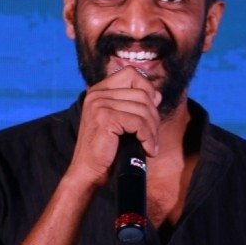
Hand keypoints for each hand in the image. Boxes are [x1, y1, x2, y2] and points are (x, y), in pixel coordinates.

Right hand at [66, 66, 161, 187]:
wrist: (88, 171)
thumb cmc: (105, 148)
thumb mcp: (119, 121)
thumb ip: (134, 105)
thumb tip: (157, 95)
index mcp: (98, 90)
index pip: (131, 73)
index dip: (147, 88)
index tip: (151, 109)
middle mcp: (97, 94)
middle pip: (142, 94)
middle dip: (153, 117)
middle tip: (152, 136)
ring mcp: (99, 104)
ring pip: (143, 109)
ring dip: (152, 130)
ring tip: (150, 145)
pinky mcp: (105, 118)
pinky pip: (139, 123)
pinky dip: (148, 138)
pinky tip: (148, 149)